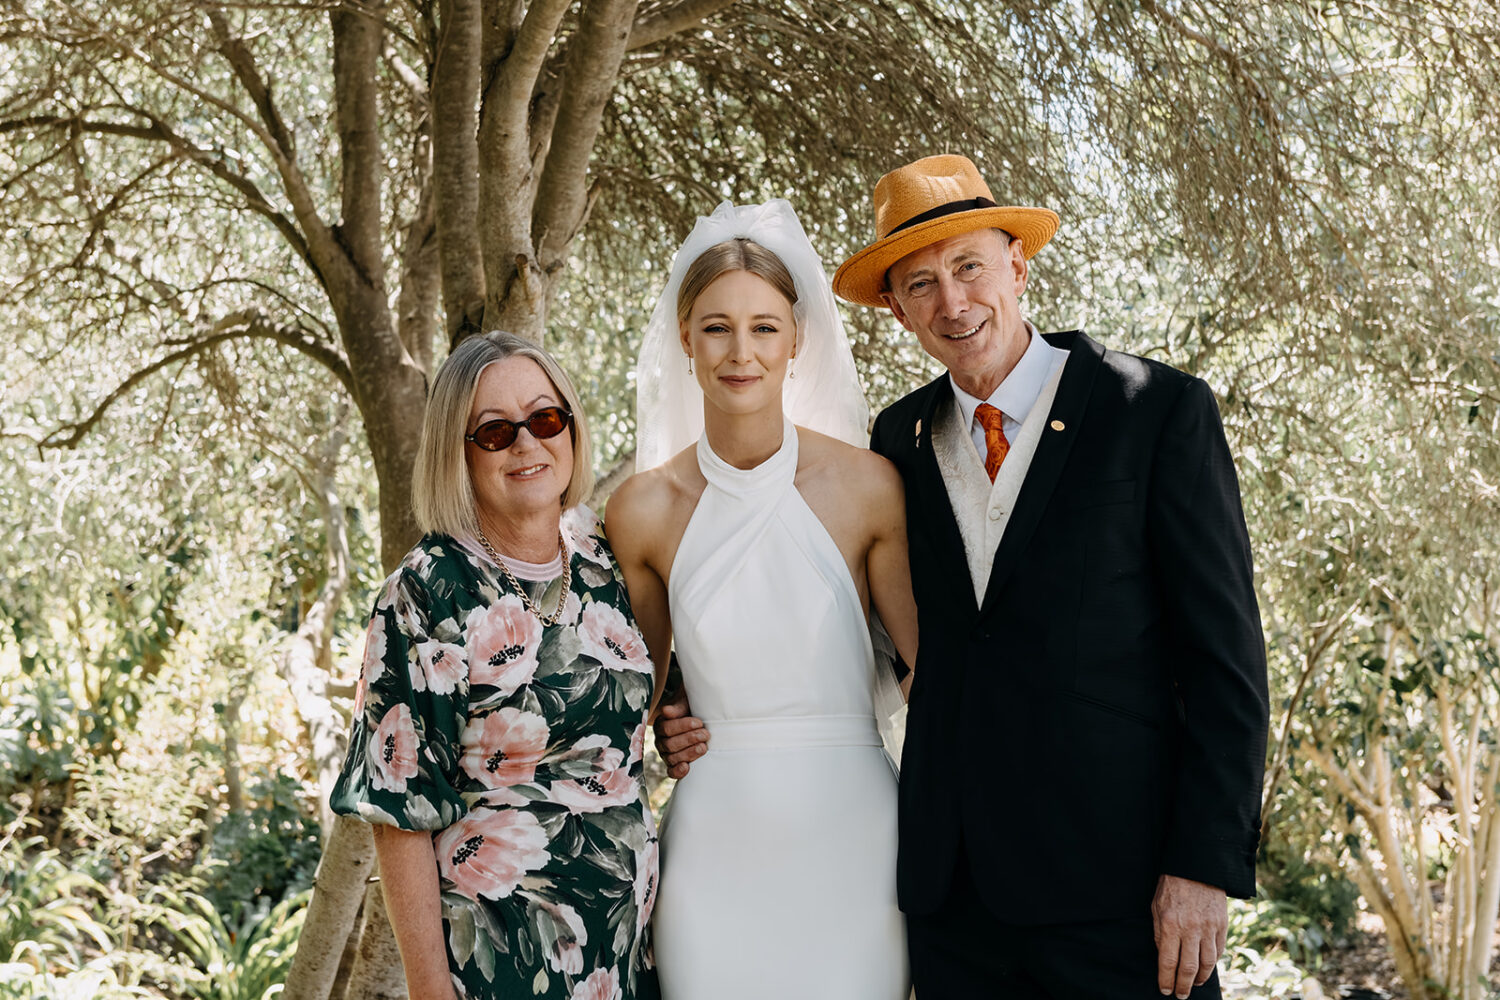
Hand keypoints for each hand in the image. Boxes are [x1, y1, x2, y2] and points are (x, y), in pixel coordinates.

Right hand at [653, 690, 708, 778]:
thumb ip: (677, 707)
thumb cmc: (692, 709)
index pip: (667, 728)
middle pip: (669, 744)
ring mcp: (667, 754)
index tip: (699, 722)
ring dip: (689, 753)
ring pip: (672, 758)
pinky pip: (671, 772)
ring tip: (704, 747)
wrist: (699, 717)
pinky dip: (678, 771)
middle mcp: (661, 741)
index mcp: (661, 724)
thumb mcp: (686, 703)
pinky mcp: (674, 765)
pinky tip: (687, 767)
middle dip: (689, 739)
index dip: (682, 726)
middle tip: (705, 734)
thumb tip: (666, 710)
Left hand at [1152, 874, 1226, 997]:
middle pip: (1188, 968)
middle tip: (1180, 995)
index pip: (1168, 961)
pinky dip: (1212, 963)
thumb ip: (1160, 933)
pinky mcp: (1222, 925)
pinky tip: (1205, 968)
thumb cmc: (1172, 886)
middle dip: (1183, 986)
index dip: (1166, 979)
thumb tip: (1164, 956)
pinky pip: (1218, 951)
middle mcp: (1191, 929)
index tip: (1164, 990)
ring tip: (1193, 984)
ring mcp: (1209, 928)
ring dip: (1200, 978)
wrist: (1197, 866)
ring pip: (1207, 963)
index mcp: (1170, 924)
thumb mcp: (1157, 907)